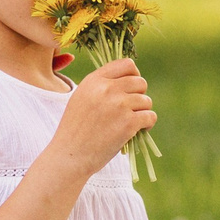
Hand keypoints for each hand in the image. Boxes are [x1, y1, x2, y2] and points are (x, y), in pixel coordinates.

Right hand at [44, 57, 154, 177]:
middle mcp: (107, 89)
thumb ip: (101, 87)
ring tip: (130, 123)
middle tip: (131, 109)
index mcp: (94, 80)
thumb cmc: (75, 130)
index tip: (132, 88)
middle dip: (140, 95)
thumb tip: (130, 79)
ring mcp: (119, 105)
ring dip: (142, 112)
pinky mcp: (129, 122)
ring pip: (146, 101)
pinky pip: (150, 116)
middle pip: (140, 82)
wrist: (69, 155)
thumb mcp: (81, 99)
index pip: (126, 64)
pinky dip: (147, 124)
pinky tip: (136, 131)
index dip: (134, 75)